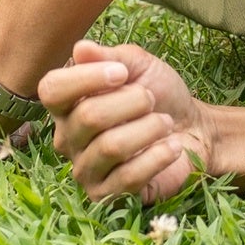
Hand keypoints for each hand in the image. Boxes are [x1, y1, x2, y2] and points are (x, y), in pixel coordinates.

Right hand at [41, 39, 212, 203]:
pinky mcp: (107, 195)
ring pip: (110, 147)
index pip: (52, 90)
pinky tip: (172, 147)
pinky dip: (157, 156)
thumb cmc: (158, 95)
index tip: (122, 72)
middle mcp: (67, 138)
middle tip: (152, 99)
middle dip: (132, 102)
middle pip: (88, 116)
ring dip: (149, 129)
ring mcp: (85, 169)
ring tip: (166, 123)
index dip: (86, 78)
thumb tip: (80, 49)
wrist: (193, 130)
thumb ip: (110, 56)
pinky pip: (128, 177)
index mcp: (66, 104)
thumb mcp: (138, 66)